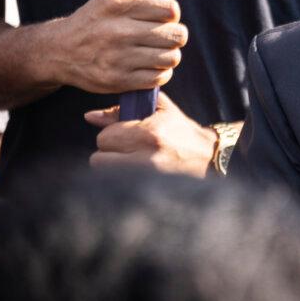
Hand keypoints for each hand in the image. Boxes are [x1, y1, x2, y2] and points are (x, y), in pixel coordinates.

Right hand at [43, 0, 188, 93]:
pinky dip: (160, 73)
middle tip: (165, 36)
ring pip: (171, 58)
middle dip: (175, 35)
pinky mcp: (118, 80)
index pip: (170, 8)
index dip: (172, 13)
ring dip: (169, 55)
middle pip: (176, 35)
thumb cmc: (96, 19)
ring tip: (157, 51)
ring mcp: (117, 58)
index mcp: (117, 4)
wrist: (59, 51)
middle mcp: (117, 30)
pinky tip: (150, 66)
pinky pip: (160, 78)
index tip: (163, 16)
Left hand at [86, 92, 216, 177]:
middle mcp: (146, 156)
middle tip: (127, 150)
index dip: (113, 135)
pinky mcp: (147, 190)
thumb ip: (123, 110)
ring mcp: (147, 176)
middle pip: (99, 158)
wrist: (209, 159)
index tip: (126, 136)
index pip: (105, 137)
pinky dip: (121, 180)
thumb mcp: (160, 111)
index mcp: (150, 132)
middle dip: (110, 153)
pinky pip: (116, 186)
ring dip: (113, 167)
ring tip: (131, 162)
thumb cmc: (183, 132)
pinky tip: (136, 174)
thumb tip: (90, 116)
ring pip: (106, 174)